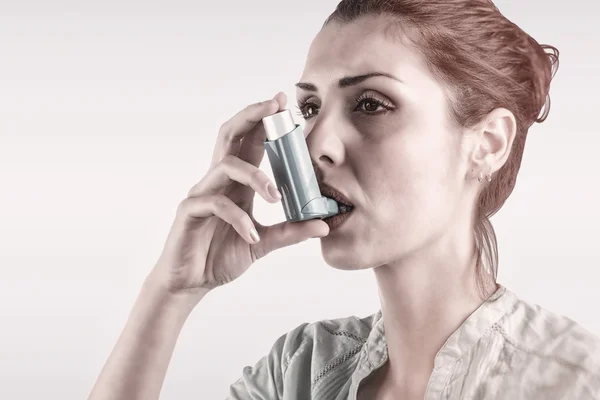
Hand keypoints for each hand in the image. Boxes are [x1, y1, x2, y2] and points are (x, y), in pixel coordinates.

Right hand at [150, 92, 329, 296]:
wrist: (191, 282)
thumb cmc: (221, 256)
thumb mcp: (264, 243)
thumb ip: (289, 231)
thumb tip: (322, 224)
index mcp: (236, 184)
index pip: (249, 142)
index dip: (264, 120)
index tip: (284, 103)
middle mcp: (218, 182)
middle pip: (230, 135)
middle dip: (253, 117)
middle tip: (275, 107)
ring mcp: (201, 194)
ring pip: (226, 165)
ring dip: (255, 176)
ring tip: (276, 197)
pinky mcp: (189, 212)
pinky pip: (214, 204)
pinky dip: (238, 218)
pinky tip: (251, 236)